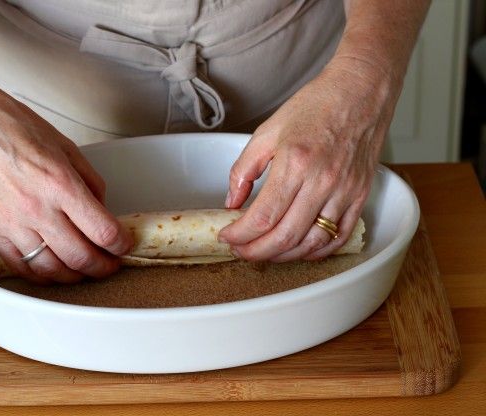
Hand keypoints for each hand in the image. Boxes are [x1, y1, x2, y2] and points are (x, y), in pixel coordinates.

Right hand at [0, 86, 132, 283]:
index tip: (125, 245)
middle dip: (104, 266)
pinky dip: (42, 276)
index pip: (103, 231)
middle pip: (81, 257)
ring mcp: (12, 224)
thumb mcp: (66, 146)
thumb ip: (89, 181)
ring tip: (86, 270)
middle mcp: (37, 209)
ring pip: (52, 269)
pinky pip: (21, 266)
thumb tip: (101, 208)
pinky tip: (54, 271)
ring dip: (75, 276)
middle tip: (111, 264)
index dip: (121, 244)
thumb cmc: (13, 126)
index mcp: (60, 184)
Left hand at [218, 58, 399, 261]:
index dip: (240, 235)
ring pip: (311, 243)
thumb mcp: (267, 132)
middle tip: (241, 251)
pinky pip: (338, 237)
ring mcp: (345, 192)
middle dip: (256, 252)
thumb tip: (232, 203)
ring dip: (284, 256)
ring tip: (265, 252)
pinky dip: (317, 251)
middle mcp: (322, 182)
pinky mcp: (360, 196)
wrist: (361, 91)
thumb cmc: (316, 106)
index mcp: (295, 163)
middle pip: (285, 237)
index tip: (227, 237)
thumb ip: (243, 169)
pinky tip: (299, 250)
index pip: (263, 217)